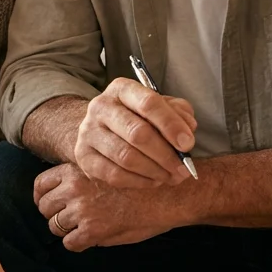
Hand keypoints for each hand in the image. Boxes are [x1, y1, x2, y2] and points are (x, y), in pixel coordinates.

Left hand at [34, 163, 189, 250]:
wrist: (167, 194)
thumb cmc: (142, 181)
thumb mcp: (107, 169)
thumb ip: (84, 181)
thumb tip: (66, 197)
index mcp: (77, 170)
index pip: (42, 184)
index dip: (43, 197)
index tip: (49, 204)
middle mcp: (74, 188)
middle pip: (45, 207)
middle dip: (54, 215)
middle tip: (68, 220)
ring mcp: (82, 209)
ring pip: (55, 226)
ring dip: (67, 230)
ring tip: (83, 229)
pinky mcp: (93, 229)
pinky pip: (70, 243)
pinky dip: (78, 244)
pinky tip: (90, 239)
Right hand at [76, 78, 198, 187]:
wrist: (100, 129)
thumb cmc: (137, 117)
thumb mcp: (160, 107)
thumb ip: (178, 113)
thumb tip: (188, 129)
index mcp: (122, 89)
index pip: (148, 103)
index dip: (171, 125)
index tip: (188, 144)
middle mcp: (100, 107)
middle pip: (137, 133)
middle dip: (166, 154)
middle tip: (183, 168)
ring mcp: (88, 132)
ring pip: (126, 157)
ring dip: (155, 171)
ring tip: (171, 176)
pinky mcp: (84, 157)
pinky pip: (114, 175)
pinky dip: (139, 182)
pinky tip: (153, 180)